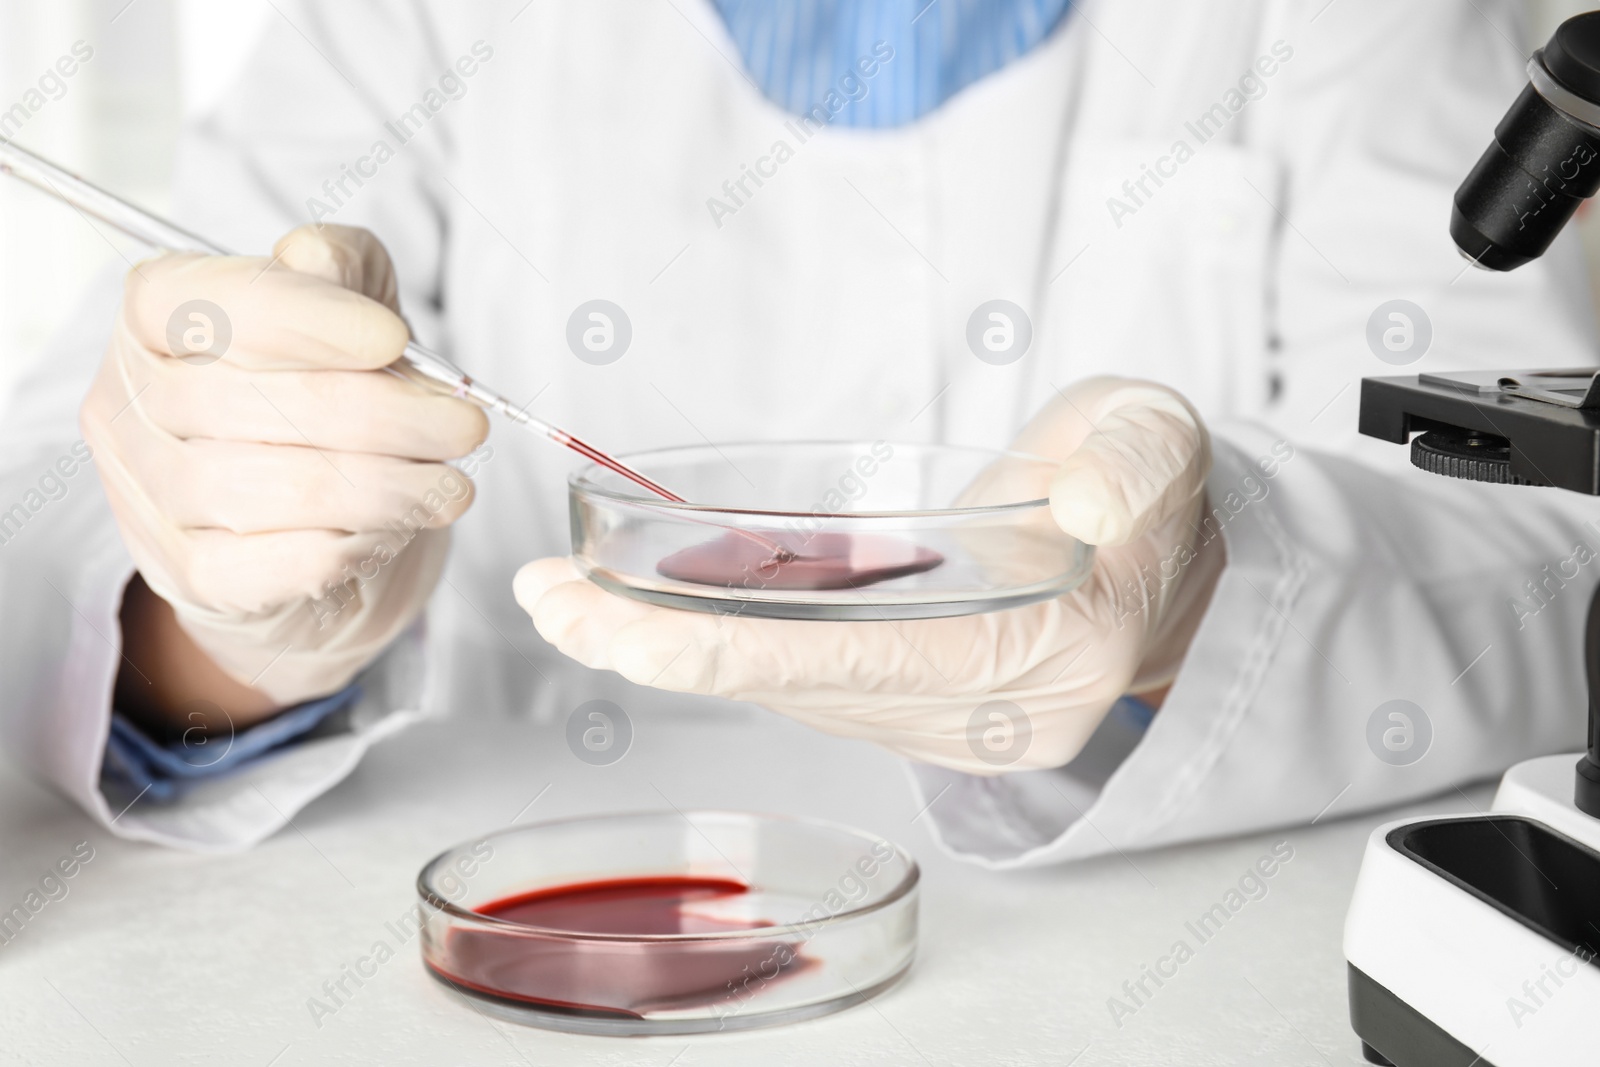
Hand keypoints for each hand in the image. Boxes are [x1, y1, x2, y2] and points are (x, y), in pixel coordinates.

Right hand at [82, 225, 486, 709]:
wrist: (301, 515)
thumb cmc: (322, 390)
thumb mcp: (348, 308)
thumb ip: (343, 268)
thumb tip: (316, 258)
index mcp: (157, 313)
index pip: (218, 306)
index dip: (311, 320)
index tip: (395, 338)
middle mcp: (131, 399)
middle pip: (262, 404)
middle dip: (388, 417)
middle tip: (465, 426)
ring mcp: (151, 494)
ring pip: (281, 489)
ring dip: (389, 488)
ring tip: (449, 484)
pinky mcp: (192, 573)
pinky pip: (282, 561)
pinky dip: (357, 544)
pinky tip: (397, 527)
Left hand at [514, 378, 1220, 774]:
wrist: (1166, 560)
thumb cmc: (1152, 494)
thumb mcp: (1166, 446)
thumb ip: (1137, 469)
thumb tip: (1078, 504)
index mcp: (1044, 656)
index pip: (864, 664)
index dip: (734, 654)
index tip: (624, 635)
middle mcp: (977, 711)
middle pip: (795, 690)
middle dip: (658, 654)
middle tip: (544, 600)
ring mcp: (936, 715)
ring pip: (779, 692)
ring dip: (661, 652)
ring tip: (557, 599)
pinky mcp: (903, 695)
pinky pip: (793, 678)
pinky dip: (705, 649)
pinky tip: (630, 613)